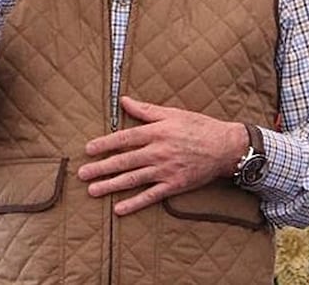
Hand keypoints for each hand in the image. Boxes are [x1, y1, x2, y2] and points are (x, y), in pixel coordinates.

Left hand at [76, 96, 247, 215]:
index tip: (88, 149)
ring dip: (111, 185)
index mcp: (156, 132)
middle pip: (124, 161)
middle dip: (101, 168)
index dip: (105, 144)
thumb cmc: (198, 127)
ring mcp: (165, 171)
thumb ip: (146, 110)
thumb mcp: (172, 113)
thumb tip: (123, 101)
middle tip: (82, 174)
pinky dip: (135, 203)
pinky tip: (119, 208)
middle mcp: (158, 152)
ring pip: (133, 179)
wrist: (226, 147)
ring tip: (92, 190)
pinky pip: (151, 196)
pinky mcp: (174, 185)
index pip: (124, 138)